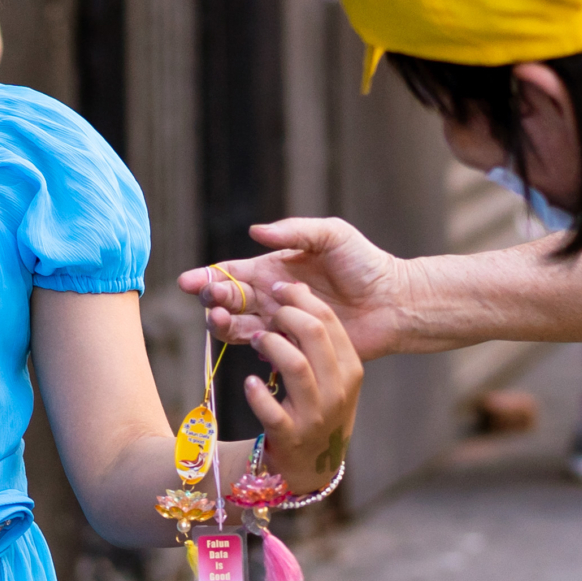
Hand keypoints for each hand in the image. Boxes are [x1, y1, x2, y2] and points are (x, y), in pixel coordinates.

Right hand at [179, 218, 413, 359]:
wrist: (393, 301)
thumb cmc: (366, 265)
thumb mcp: (332, 235)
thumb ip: (294, 232)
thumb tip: (255, 232)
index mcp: (275, 268)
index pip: (231, 273)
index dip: (207, 276)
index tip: (188, 281)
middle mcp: (272, 296)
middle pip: (229, 301)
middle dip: (213, 300)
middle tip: (211, 300)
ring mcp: (282, 323)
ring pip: (240, 326)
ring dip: (224, 324)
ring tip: (223, 320)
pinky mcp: (295, 347)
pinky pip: (265, 348)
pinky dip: (252, 345)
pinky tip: (254, 339)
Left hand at [236, 282, 363, 494]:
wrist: (311, 466)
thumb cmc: (318, 410)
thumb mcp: (332, 377)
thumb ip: (320, 340)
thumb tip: (298, 288)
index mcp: (350, 370)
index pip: (330, 321)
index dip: (301, 298)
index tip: (280, 289)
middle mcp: (337, 391)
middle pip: (314, 334)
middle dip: (285, 315)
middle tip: (267, 315)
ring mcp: (315, 416)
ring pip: (294, 365)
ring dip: (271, 345)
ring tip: (256, 340)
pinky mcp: (290, 437)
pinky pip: (272, 410)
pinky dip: (257, 393)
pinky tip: (250, 382)